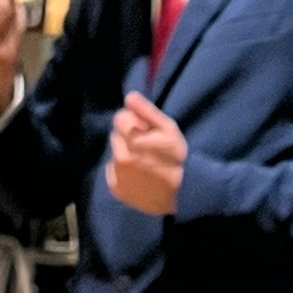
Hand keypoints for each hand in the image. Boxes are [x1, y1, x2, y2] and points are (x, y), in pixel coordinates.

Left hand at [106, 92, 186, 217]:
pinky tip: (139, 175)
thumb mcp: (169, 129)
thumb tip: (129, 97)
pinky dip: (123, 171)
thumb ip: (147, 111)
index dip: (135, 121)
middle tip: (147, 147)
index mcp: (132, 139)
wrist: (179, 195)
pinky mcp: (115, 188)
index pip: (120, 117)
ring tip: (144, 162)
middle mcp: (119, 157)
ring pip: (115, 152)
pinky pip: (113, 171)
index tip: (147, 130)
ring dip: (126, 153)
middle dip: (129, 137)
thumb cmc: (176, 159)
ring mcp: (116, 175)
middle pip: (116, 135)